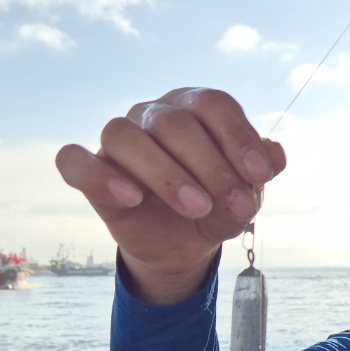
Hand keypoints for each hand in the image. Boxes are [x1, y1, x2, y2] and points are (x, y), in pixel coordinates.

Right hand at [55, 88, 285, 303]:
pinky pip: (74, 161)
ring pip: (125, 136)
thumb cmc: (216, 207)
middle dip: (212, 167)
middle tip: (240, 207)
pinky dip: (98, 175)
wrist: (184, 245)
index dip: (238, 137)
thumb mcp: (243, 197)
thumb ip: (258, 174)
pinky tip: (131, 198)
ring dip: (166, 173)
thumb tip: (275, 154)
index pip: (213, 104)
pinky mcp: (89, 169)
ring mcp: (118, 139)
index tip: (261, 176)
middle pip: (175, 123)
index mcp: (194, 107)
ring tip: (197, 208)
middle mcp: (153, 114)